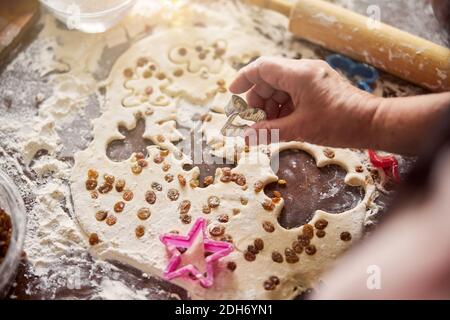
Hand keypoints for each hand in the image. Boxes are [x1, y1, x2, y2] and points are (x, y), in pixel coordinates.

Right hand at [229, 57, 379, 147]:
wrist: (373, 123)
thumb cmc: (339, 123)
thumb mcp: (300, 129)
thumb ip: (270, 131)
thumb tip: (246, 138)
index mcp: (298, 74)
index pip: (262, 67)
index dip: (244, 78)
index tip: (232, 93)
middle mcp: (304, 71)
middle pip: (270, 79)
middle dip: (258, 100)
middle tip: (253, 121)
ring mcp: (312, 78)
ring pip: (280, 87)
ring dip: (271, 106)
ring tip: (269, 127)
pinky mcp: (318, 87)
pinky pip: (293, 93)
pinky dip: (284, 108)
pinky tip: (282, 124)